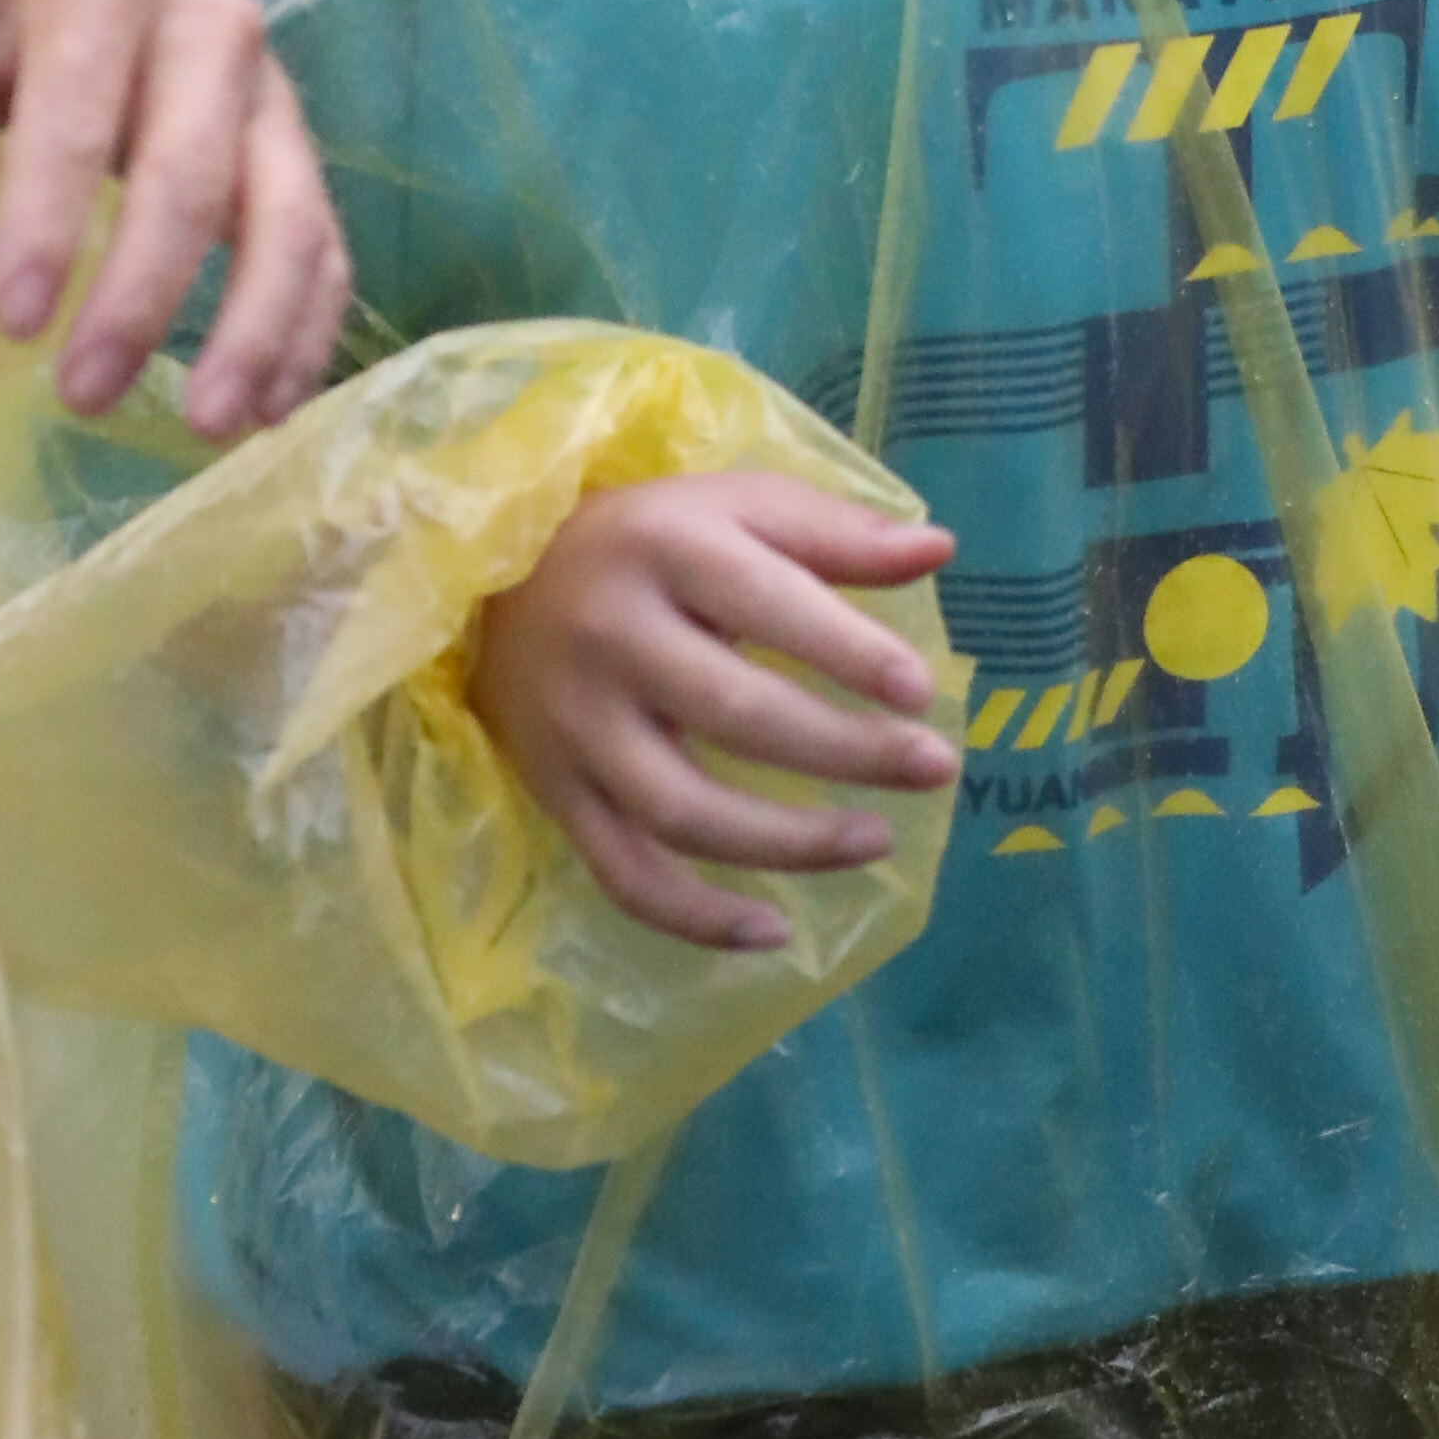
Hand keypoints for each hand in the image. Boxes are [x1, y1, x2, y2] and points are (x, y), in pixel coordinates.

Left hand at [0, 0, 347, 436]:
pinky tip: (272, 403)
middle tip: (82, 395)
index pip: (80, 109)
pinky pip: (322, 230)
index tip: (12, 324)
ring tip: (210, 425)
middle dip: (144, 292)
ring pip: (286, 206)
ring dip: (256, 323)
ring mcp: (264, 79)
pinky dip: (308, 320)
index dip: (50, 220)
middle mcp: (207, 17)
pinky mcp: (290, 130)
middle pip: (191, 168)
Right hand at [472, 467, 959, 956]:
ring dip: (789, 842)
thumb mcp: (734, 506)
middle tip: (935, 767)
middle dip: (846, 750)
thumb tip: (940, 548)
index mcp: (665, 547)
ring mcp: (578, 726)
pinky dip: (697, 918)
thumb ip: (834, 532)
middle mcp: (612, 637)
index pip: (766, 601)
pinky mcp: (556, 793)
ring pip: (683, 810)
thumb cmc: (648, 539)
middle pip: (735, 712)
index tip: (922, 691)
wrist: (498, 582)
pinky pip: (624, 874)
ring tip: (876, 841)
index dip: (847, 651)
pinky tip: (774, 931)